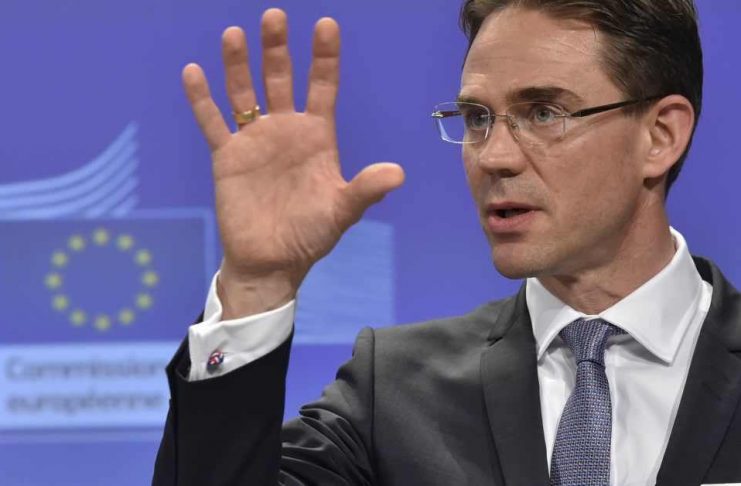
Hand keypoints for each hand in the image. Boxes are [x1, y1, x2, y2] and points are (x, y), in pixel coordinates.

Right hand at [182, 9, 404, 317]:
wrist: (272, 262)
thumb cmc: (310, 236)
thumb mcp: (342, 212)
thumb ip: (366, 189)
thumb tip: (398, 173)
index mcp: (317, 136)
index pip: (323, 88)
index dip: (324, 58)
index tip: (326, 25)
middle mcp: (286, 130)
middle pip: (281, 80)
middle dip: (277, 50)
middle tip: (275, 17)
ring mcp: (255, 141)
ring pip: (244, 93)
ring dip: (239, 65)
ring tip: (235, 34)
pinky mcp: (228, 157)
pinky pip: (213, 123)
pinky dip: (202, 99)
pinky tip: (193, 71)